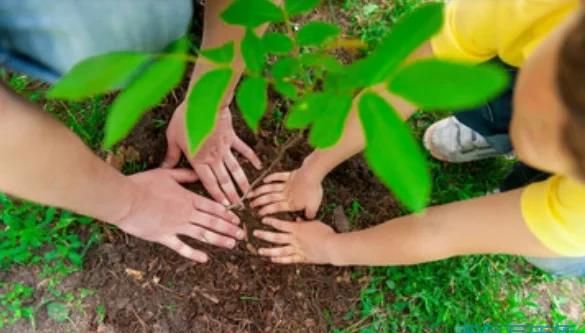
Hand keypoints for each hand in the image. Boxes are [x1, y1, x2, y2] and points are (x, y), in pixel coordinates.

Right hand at [116, 168, 244, 262]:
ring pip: (203, 235)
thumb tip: (199, 173)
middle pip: (213, 222)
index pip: (212, 207)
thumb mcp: (166, 174)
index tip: (237, 219)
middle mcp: (186, 213)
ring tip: (232, 244)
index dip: (226, 214)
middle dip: (229, 228)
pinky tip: (205, 258)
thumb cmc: (143, 184)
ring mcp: (176, 227)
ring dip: (219, 240)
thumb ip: (185, 175)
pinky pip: (182, 248)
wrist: (126, 199)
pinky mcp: (164, 237)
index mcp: (188, 198)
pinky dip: (194, 254)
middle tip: (242, 234)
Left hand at [163, 104, 261, 205]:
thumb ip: (172, 155)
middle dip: (231, 194)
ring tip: (247, 193)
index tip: (223, 206)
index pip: (208, 182)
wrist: (204, 101)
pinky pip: (243, 150)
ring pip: (235, 169)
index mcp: (199, 160)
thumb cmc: (186, 118)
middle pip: (224, 180)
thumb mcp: (173, 137)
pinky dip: (251, 158)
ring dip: (241, 182)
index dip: (216, 195)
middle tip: (238, 205)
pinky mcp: (232, 138)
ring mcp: (225, 148)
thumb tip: (164, 168)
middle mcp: (214, 158)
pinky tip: (258, 166)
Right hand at [248, 168, 322, 217]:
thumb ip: (309, 215)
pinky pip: (278, 176)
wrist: (313, 175)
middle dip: (259, 201)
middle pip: (269, 198)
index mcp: (290, 203)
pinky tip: (264, 180)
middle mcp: (285, 194)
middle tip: (250, 204)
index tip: (258, 213)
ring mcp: (286, 184)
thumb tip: (306, 220)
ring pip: (270, 188)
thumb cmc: (313, 191)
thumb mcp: (313, 207)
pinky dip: (270, 178)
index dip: (266, 210)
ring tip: (251, 194)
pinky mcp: (289, 175)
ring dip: (260, 191)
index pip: (275, 208)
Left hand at [253, 217, 337, 263]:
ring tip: (260, 250)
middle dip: (264, 235)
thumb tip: (297, 220)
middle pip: (276, 237)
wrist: (332, 247)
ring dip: (268, 250)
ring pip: (279, 250)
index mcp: (297, 229)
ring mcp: (297, 249)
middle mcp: (294, 239)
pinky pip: (288, 259)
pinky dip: (280, 259)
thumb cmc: (325, 232)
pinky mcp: (301, 258)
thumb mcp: (315, 223)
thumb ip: (304, 223)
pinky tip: (272, 259)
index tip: (263, 220)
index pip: (281, 224)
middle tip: (255, 234)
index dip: (271, 222)